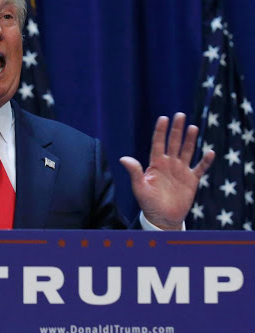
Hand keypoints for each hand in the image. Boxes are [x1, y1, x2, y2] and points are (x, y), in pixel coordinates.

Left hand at [120, 113, 214, 229]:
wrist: (162, 218)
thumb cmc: (148, 203)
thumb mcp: (139, 187)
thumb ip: (134, 172)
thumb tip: (123, 158)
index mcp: (156, 164)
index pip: (158, 143)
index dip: (160, 131)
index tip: (163, 118)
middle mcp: (169, 164)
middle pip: (173, 143)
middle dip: (176, 129)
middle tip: (180, 115)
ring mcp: (181, 171)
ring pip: (186, 151)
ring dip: (190, 140)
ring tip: (192, 127)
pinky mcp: (191, 180)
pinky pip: (200, 168)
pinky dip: (205, 161)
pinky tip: (210, 152)